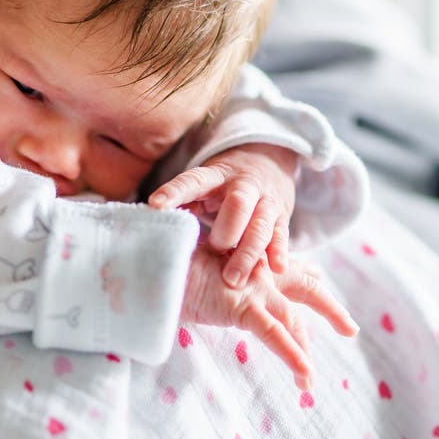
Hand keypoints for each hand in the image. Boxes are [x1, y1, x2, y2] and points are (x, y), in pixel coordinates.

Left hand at [149, 143, 298, 287]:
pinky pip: (282, 234)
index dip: (174, 191)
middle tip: (214, 249)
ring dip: (248, 252)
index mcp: (216, 176)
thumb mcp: (204, 185)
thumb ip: (185, 202)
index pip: (193, 180)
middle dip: (227, 230)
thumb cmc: (224, 184)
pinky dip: (279, 251)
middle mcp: (243, 186)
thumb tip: (156, 221)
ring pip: (261, 225)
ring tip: (233, 279)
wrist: (268, 159)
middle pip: (238, 204)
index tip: (155, 204)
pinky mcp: (282, 216)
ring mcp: (265, 200)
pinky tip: (276, 268)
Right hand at [179, 242, 357, 389]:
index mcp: (247, 258)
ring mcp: (252, 288)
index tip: (317, 276)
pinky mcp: (242, 306)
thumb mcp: (191, 260)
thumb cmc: (162, 261)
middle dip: (329, 308)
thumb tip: (190, 273)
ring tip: (311, 380)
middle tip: (349, 328)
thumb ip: (203, 267)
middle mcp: (256, 271)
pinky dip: (292, 356)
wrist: (146, 260)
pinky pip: (274, 335)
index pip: (285, 266)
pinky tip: (305, 377)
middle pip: (305, 288)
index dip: (305, 272)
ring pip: (294, 320)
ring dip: (306, 350)